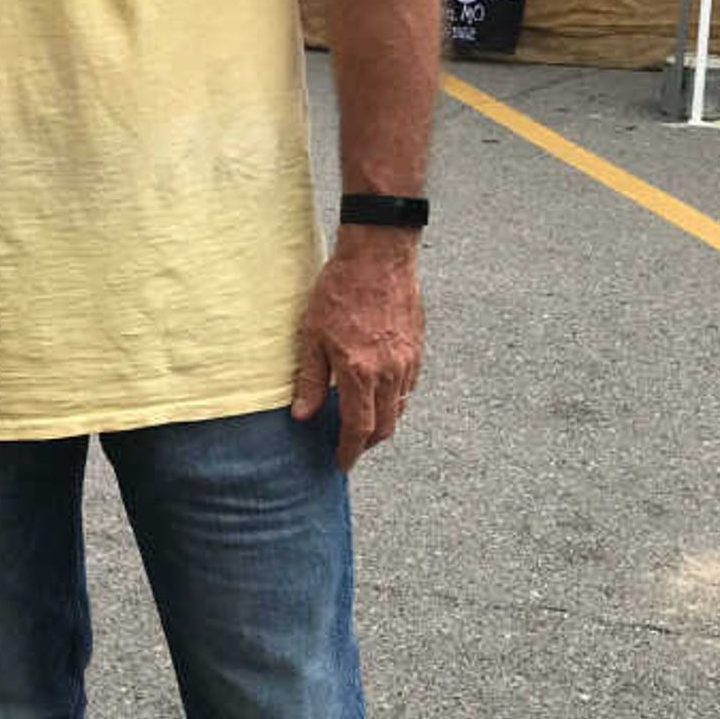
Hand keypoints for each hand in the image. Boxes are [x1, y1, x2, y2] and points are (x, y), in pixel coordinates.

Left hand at [290, 229, 423, 469]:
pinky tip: (378, 391)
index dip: (349, 451)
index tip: (341, 463)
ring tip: (362, 421)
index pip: (358, 428)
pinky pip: (408, 386)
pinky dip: (394, 398)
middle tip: (350, 447)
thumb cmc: (340, 290)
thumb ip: (308, 379)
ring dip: (382, 421)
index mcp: (360, 373)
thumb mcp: (311, 334)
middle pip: (385, 426)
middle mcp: (389, 373)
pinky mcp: (417, 348)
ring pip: (399, 407)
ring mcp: (407, 361)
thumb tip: (302, 415)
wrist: (379, 256)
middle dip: (367, 443)